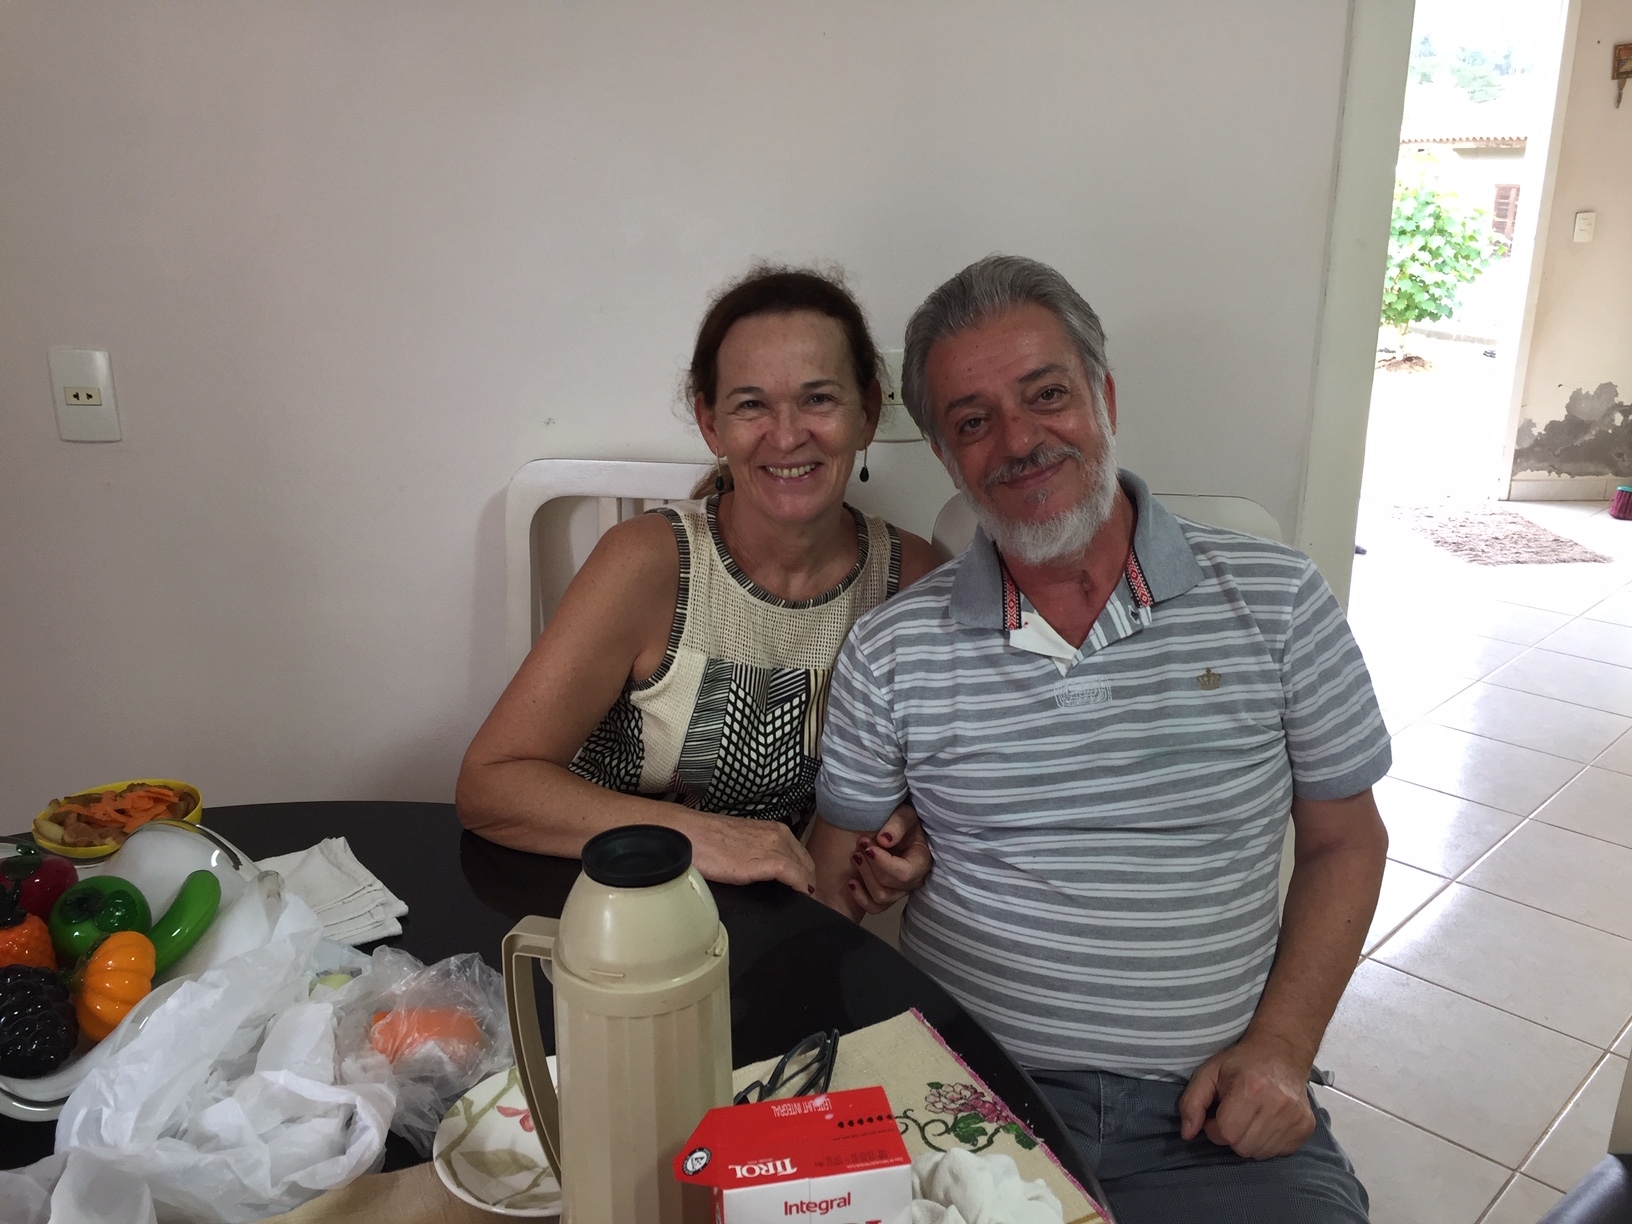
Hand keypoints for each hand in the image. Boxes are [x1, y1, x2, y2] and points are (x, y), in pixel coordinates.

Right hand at [683, 811, 814, 893]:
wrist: (688, 834)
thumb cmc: (706, 841)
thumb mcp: (742, 844)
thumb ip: (758, 854)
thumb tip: (767, 876)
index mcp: (773, 830)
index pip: (801, 855)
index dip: (806, 875)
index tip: (807, 893)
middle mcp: (778, 835)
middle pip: (807, 864)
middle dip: (810, 883)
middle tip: (809, 904)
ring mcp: (773, 846)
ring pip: (805, 870)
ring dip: (808, 888)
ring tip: (807, 907)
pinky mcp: (766, 861)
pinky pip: (795, 876)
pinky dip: (802, 888)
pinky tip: (801, 899)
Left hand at [847, 802, 931, 914]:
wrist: (897, 829)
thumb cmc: (903, 822)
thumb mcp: (905, 814)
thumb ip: (897, 823)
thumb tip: (884, 840)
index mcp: (921, 862)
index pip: (904, 873)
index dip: (883, 863)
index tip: (868, 846)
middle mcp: (913, 881)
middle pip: (888, 885)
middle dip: (870, 866)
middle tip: (861, 843)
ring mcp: (900, 891)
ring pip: (880, 897)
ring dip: (864, 876)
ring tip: (856, 856)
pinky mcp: (887, 896)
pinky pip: (874, 907)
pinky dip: (860, 897)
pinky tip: (851, 881)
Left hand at [1177, 1033, 1315, 1159]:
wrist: (1282, 1052)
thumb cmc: (1241, 1063)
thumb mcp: (1208, 1072)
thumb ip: (1192, 1102)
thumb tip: (1186, 1134)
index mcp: (1251, 1089)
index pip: (1226, 1133)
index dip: (1215, 1128)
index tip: (1218, 1114)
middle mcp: (1278, 1105)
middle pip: (1243, 1147)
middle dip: (1231, 1136)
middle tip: (1233, 1116)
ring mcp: (1296, 1118)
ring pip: (1260, 1154)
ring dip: (1249, 1141)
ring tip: (1250, 1118)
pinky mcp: (1306, 1127)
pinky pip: (1279, 1153)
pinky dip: (1267, 1143)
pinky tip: (1266, 1122)